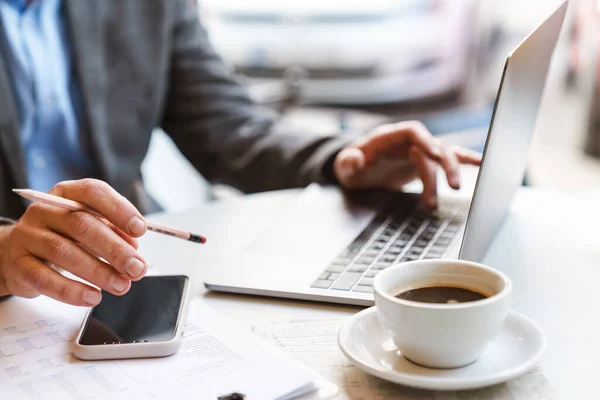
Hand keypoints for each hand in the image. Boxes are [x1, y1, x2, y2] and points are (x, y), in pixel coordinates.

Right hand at [0, 179, 147, 305]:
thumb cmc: (64, 237)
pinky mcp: (19, 264)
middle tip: (136, 268)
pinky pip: (45, 279)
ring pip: (64, 252)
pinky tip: (93, 297)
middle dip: (114, 249)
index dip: (119, 209)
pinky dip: (72, 290)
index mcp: (67, 193)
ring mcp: (28, 236)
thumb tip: (134, 247)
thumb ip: (113, 232)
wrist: (17, 253)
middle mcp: (45, 211)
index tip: (140, 230)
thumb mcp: (90, 227)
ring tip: (121, 285)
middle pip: (82, 225)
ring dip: (98, 271)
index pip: (93, 192)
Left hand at [333, 121, 481, 207]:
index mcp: (390, 136)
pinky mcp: (425, 163)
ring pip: (443, 156)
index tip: (436, 154)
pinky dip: (463, 161)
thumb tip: (354, 159)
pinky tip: (482, 164)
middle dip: (444, 164)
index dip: (426, 140)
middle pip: (433, 146)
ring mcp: (419, 151)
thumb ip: (348, 162)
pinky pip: (446, 160)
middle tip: (453, 186)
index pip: (412, 131)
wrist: (358, 171)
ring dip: (452, 171)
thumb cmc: (351, 166)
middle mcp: (408, 141)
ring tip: (457, 189)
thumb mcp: (345, 166)